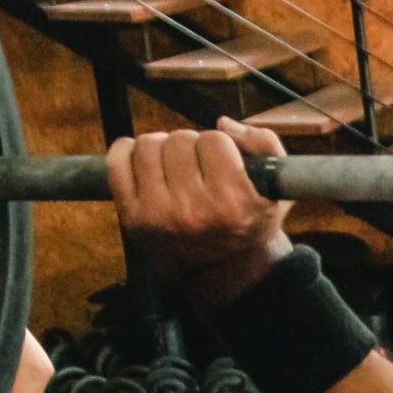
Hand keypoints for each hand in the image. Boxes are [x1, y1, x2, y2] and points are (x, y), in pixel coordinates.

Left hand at [107, 117, 293, 305]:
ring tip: (174, 167)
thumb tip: (223, 124)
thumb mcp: (275, 188)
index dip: (220, 147)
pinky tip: (144, 162)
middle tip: (198, 167)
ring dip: (161, 148)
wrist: (224, 269)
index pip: (214, 140)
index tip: (222, 163)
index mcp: (231, 205)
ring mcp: (158, 216)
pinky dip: (127, 153)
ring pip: (148, 145)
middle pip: (180, 139)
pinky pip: (117, 163)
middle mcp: (193, 213)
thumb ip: (265, 145)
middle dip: (190, 147)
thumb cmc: (249, 220)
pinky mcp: (133, 218)